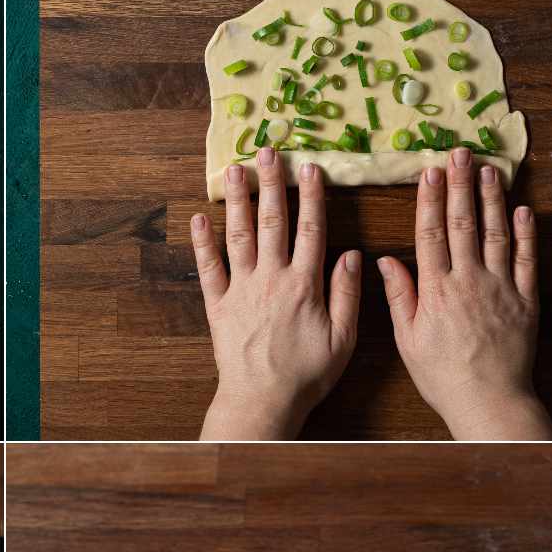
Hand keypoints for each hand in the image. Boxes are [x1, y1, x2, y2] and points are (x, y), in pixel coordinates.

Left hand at [191, 152, 360, 438]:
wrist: (262, 400)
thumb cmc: (307, 374)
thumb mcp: (343, 338)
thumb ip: (347, 294)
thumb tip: (352, 255)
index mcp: (304, 284)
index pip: (311, 229)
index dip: (311, 196)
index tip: (310, 167)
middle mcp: (271, 279)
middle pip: (272, 222)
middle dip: (271, 184)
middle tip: (268, 151)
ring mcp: (241, 290)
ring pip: (238, 236)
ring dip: (237, 200)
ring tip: (234, 169)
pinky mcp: (218, 306)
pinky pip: (208, 269)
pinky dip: (202, 243)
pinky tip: (199, 218)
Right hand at [377, 149, 551, 439]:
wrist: (488, 398)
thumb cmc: (442, 375)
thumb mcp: (408, 339)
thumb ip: (401, 296)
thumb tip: (386, 261)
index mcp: (437, 290)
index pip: (431, 234)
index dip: (430, 199)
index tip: (430, 172)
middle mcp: (469, 280)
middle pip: (464, 223)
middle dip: (460, 185)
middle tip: (460, 154)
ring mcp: (500, 287)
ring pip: (496, 233)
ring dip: (492, 199)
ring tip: (489, 171)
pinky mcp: (526, 299)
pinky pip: (526, 259)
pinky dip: (526, 233)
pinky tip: (523, 211)